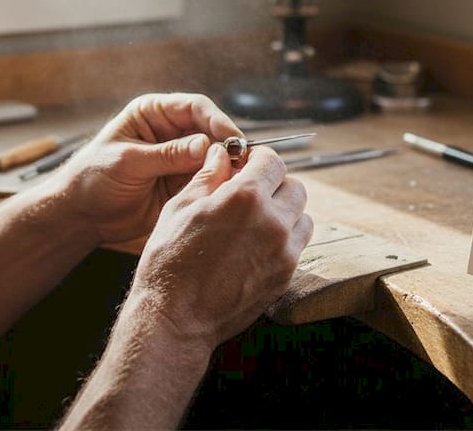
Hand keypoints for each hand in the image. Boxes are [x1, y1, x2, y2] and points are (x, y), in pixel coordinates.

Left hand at [58, 93, 242, 244]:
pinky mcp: (182, 183)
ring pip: (214, 157)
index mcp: (153, 113)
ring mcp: (179, 159)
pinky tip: (225, 193)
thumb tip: (205, 145)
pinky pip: (207, 180)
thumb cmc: (92, 178)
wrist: (81, 215)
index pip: (194, 108)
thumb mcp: (128, 162)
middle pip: (211, 131)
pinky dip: (218, 185)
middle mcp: (170, 132)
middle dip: (227, 145)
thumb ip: (166, 154)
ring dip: (226, 167)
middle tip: (242, 163)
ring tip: (238, 180)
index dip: (217, 120)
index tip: (232, 139)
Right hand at [128, 142, 312, 352]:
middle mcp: (273, 221)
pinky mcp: (286, 276)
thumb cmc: (170, 261)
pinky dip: (284, 240)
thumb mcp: (180, 207)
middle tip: (251, 193)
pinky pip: (297, 246)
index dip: (259, 158)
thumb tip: (222, 154)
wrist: (177, 318)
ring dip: (284, 213)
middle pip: (294, 187)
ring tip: (256, 222)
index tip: (248, 164)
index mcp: (246, 197)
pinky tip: (256, 246)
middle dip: (274, 185)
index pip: (272, 161)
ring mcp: (284, 251)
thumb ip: (208, 176)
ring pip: (302, 217)